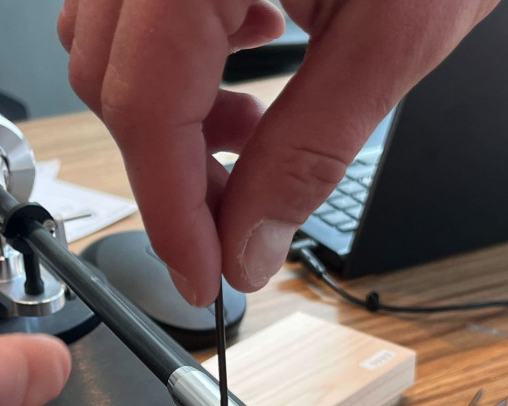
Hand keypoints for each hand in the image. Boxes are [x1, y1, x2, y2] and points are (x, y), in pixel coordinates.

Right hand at [58, 0, 497, 304]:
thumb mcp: (392, 36)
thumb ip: (309, 152)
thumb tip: (248, 247)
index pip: (147, 106)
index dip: (171, 212)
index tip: (203, 277)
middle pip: (117, 85)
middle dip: (175, 177)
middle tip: (233, 227)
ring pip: (115, 52)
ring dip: (172, 124)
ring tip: (246, 141)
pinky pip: (139, 14)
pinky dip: (180, 68)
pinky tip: (241, 68)